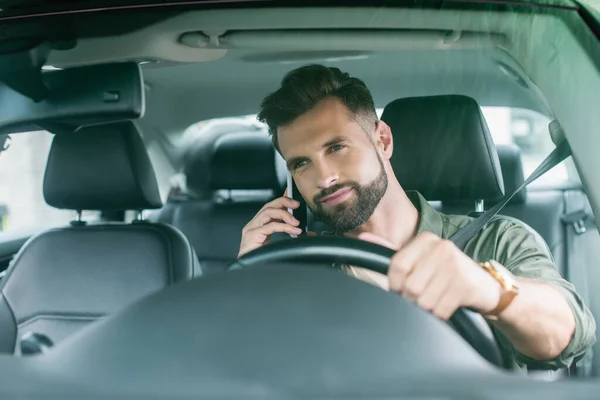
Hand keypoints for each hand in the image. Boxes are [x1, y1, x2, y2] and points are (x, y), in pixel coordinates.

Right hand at [238, 190, 303, 257]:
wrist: (247, 269)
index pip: (271, 206)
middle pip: (269, 206)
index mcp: (259, 224)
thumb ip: (288, 235)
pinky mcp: (252, 235)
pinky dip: (283, 227)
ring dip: (285, 214)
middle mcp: (254, 224)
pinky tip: (292, 230)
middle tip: (296, 205)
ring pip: (268, 212)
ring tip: (296, 222)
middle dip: (284, 202)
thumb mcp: (277, 243)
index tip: (290, 193)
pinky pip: (270, 226)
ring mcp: (251, 228)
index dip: (281, 199)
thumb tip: (305, 233)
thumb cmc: (259, 257)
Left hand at [358, 232, 502, 319]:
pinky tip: (445, 307)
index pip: (397, 265)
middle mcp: (441, 248)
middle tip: (421, 298)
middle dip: (411, 300)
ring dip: (426, 309)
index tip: (401, 290)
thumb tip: (362, 238)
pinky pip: (439, 311)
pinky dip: (439, 316)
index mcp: (426, 239)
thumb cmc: (447, 273)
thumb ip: (392, 251)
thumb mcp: (421, 258)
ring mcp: (455, 266)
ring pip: (423, 301)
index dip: (395, 285)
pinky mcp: (465, 286)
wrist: (485, 287)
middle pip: (409, 286)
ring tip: (435, 301)